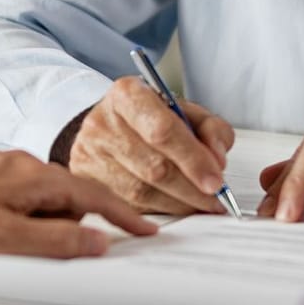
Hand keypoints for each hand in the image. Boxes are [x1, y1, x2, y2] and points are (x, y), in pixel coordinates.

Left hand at [0, 150, 156, 258]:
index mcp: (38, 177)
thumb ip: (53, 242)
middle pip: (69, 204)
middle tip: (22, 248)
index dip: (124, 216)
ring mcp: (11, 169)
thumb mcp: (1, 237)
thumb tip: (98, 245)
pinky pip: (25, 201)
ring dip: (34, 228)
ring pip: (45, 204)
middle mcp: (29, 166)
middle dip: (60, 232)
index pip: (95, 197)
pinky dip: (20, 220)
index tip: (148, 231)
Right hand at [64, 77, 235, 213]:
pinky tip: (177, 206)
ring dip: (179, 203)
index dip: (193, 159)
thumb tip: (217, 160)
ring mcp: (90, 155)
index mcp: (128, 95)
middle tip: (216, 198)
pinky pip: (129, 206)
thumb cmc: (150, 117)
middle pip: (154, 167)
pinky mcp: (86, 182)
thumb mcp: (185, 111)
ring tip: (201, 204)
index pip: (163, 131)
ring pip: (141, 192)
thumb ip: (211, 128)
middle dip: (191, 188)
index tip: (216, 180)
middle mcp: (103, 123)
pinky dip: (160, 210)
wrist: (109, 126)